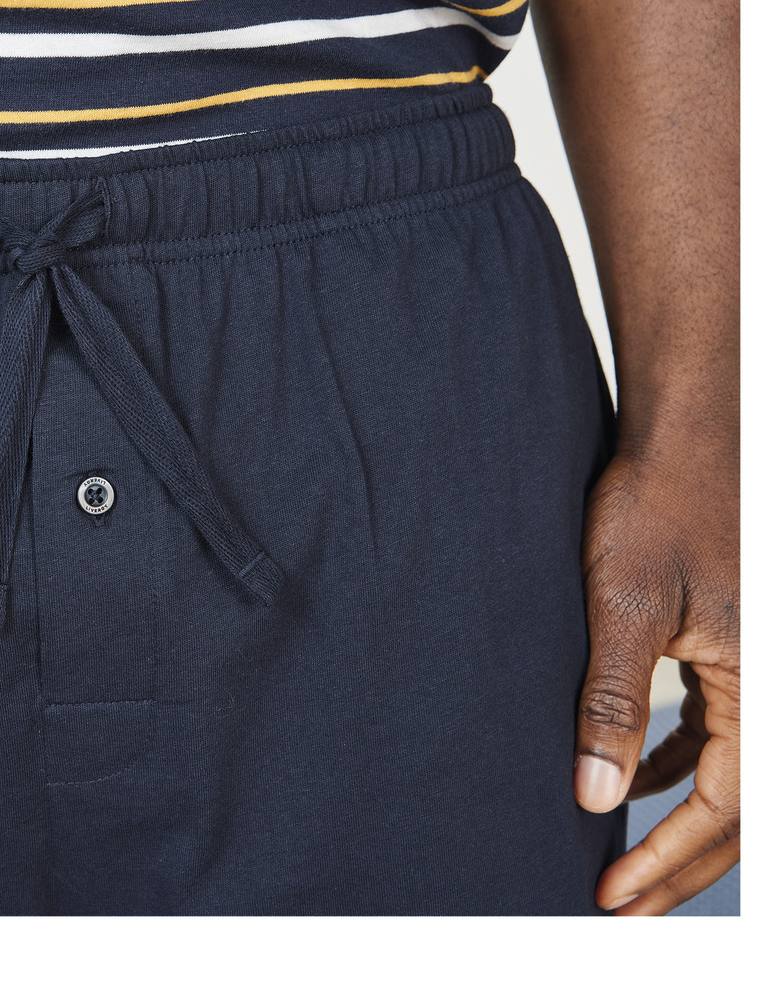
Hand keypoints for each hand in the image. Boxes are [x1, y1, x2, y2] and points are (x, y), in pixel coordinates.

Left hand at [573, 446, 738, 914]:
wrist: (684, 438)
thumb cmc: (656, 508)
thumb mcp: (624, 610)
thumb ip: (612, 705)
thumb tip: (595, 797)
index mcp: (761, 689)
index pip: (725, 811)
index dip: (668, 862)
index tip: (610, 897)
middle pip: (738, 810)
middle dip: (680, 863)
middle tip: (620, 906)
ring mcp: (757, 670)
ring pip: (729, 774)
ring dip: (680, 821)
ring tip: (623, 860)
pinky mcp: (735, 650)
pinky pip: (720, 732)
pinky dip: (682, 767)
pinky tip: (635, 780)